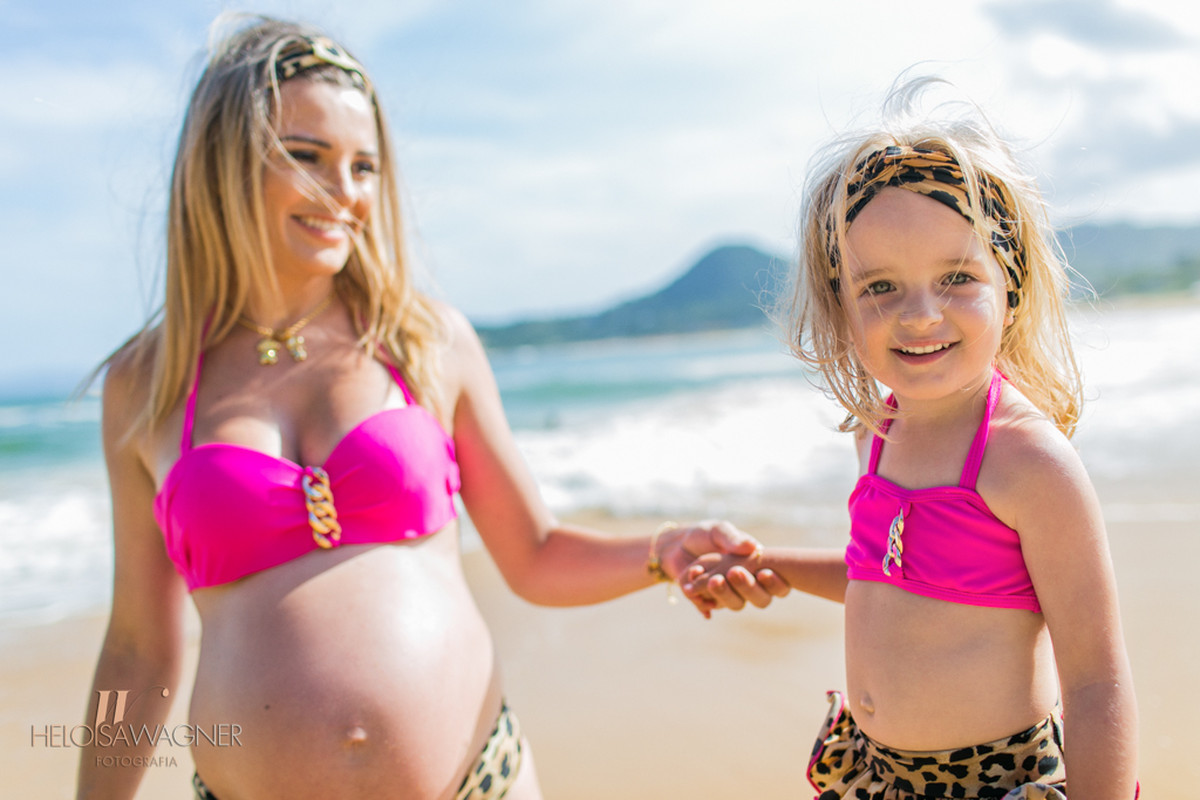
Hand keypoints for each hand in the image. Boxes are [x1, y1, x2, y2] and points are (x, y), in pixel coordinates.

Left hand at [657, 521, 788, 617]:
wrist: (677, 544)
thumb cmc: (705, 534)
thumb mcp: (718, 530)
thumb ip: (733, 538)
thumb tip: (753, 547)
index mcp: (757, 567)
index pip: (778, 585)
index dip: (776, 584)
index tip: (765, 573)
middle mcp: (747, 585)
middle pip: (760, 599)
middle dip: (748, 588)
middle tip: (734, 572)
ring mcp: (728, 595)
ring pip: (735, 604)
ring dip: (725, 594)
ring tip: (712, 579)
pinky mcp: (708, 600)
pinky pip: (709, 606)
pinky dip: (701, 599)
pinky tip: (692, 588)